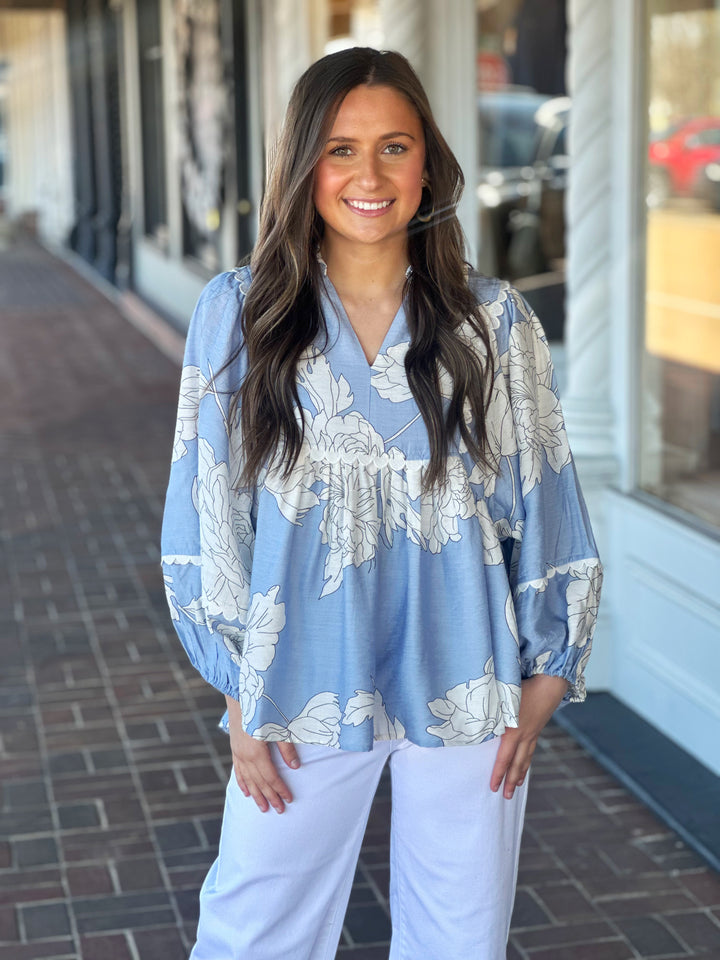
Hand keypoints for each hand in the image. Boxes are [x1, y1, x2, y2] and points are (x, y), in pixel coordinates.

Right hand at [225, 695, 299, 812]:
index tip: (289, 799)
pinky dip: (243, 783)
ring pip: (248, 780)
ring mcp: (237, 753)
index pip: (271, 777)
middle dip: (269, 797)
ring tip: (263, 808)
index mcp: (256, 752)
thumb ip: (287, 747)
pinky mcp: (234, 749)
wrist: (240, 694)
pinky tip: (246, 793)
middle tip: (279, 810)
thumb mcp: (278, 726)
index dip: (280, 789)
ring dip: (256, 794)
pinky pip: (238, 771)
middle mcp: (245, 756)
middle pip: (259, 782)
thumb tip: (296, 767)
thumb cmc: (262, 708)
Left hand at [490, 675, 569, 799]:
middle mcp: (524, 736)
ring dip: (520, 774)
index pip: (503, 758)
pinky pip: (531, 750)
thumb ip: (490, 709)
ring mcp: (532, 734)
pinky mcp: (537, 729)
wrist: (549, 683)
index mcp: (513, 731)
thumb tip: (473, 716)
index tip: (492, 787)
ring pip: (525, 759)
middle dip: (510, 781)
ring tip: (516, 787)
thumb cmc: (524, 687)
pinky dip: (527, 761)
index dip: (498, 773)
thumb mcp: (503, 698)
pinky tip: (525, 765)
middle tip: (505, 796)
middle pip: (516, 764)